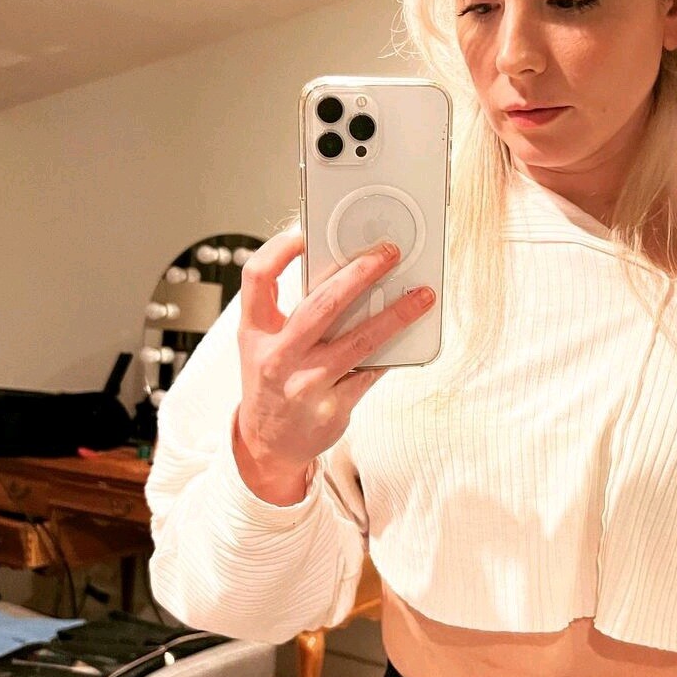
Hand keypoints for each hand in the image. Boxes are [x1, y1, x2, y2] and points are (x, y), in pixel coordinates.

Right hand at [232, 225, 435, 503]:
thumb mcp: (265, 342)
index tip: (305, 232)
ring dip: (396, 314)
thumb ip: (291, 310)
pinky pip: (371, 371)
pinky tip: (411, 334)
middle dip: (361, 273)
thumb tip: (346, 271)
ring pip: (359, 340)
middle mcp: (277, 357)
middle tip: (389, 253)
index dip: (279, 249)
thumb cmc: (272, 381)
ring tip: (422, 295)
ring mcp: (305, 384)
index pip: (257, 278)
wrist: (267, 444)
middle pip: (322, 304)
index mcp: (254, 332)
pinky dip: (392, 351)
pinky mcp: (332, 408)